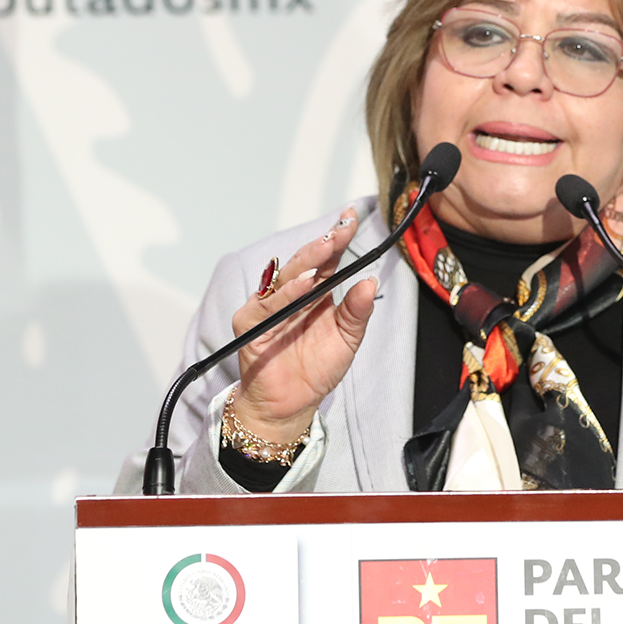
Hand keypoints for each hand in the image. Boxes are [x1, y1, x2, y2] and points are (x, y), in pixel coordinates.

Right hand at [225, 210, 372, 445]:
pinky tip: (304, 285)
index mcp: (314, 293)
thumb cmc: (316, 370)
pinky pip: (268, 305)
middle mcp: (290, 295)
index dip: (337, 238)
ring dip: (307, 262)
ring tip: (328, 247)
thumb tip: (371, 282)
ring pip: (286, 277)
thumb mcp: (347, 339)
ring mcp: (268, 307)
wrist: (290, 405)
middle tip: (342, 228)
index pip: (326, 260)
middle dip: (325, 243)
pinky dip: (286, 294)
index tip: (351, 218)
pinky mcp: (251, 324)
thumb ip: (357, 311)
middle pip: (306, 262)